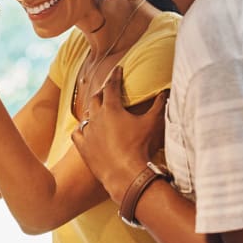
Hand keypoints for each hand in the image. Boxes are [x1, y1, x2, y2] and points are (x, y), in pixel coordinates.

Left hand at [71, 65, 167, 201]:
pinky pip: (77, 133)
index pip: (112, 85)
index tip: (118, 69)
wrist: (126, 174)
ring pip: (86, 115)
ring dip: (92, 111)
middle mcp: (96, 117)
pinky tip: (85, 130)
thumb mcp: (153, 123)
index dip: (115, 76)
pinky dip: (82, 129)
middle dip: (103, 91)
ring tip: (98, 110)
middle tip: (108, 89)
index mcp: (112, 108)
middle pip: (96, 98)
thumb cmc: (140, 147)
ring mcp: (88, 133)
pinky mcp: (83, 147)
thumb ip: (159, 105)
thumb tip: (165, 92)